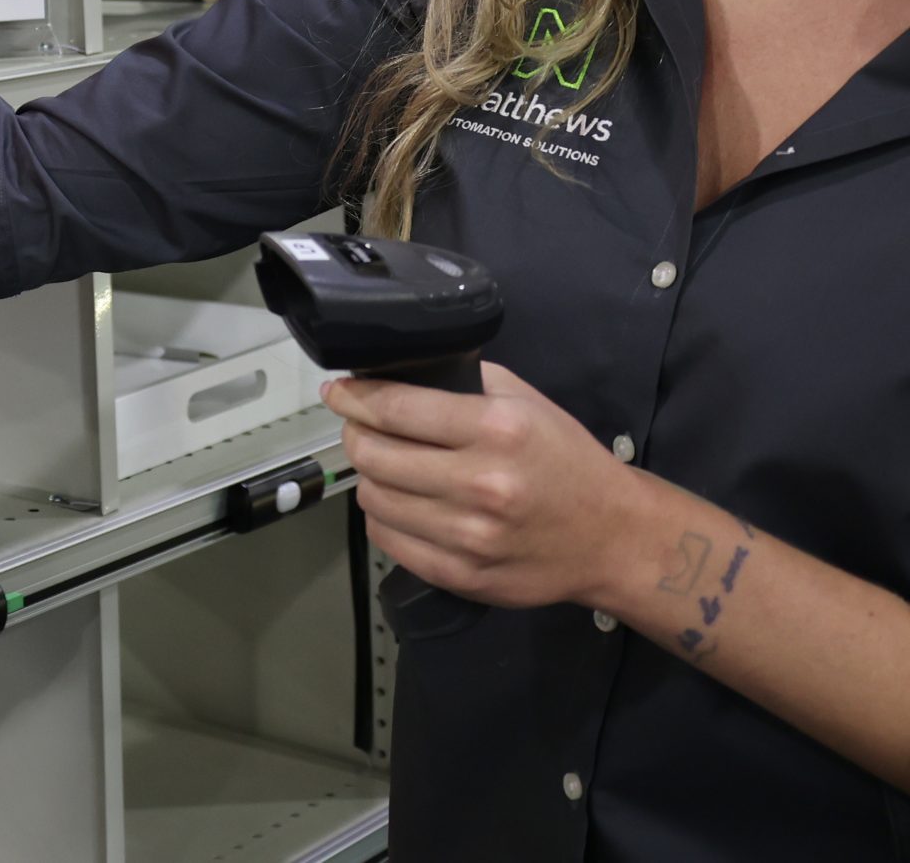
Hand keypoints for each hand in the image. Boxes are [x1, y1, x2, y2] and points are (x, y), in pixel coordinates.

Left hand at [323, 362, 635, 610]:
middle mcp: (481, 483)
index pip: (395, 408)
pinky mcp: (463, 575)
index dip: (352, 398)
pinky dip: (384, 518)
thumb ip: (465, 383)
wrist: (613, 538)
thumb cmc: (566, 461)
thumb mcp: (527, 403)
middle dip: (357, 435)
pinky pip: (389, 540)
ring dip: (370, 478)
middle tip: (362, 429)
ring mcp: (470, 535)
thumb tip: (397, 374)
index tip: (336, 392)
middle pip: (373, 454)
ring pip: (373, 498)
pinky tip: (402, 504)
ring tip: (386, 468)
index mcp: (496, 430)